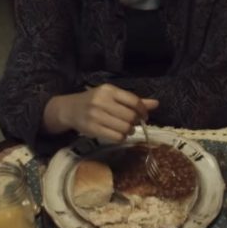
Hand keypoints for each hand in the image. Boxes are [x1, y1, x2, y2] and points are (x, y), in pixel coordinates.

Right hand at [43, 84, 159, 141]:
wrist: (69, 109)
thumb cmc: (94, 101)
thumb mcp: (112, 96)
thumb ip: (133, 100)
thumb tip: (156, 104)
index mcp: (109, 90)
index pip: (133, 101)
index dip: (143, 111)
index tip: (144, 116)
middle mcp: (102, 101)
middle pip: (130, 116)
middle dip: (135, 122)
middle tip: (134, 123)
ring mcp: (96, 116)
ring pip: (124, 128)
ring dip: (129, 131)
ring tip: (126, 129)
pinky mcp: (92, 129)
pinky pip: (116, 137)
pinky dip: (121, 137)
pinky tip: (119, 134)